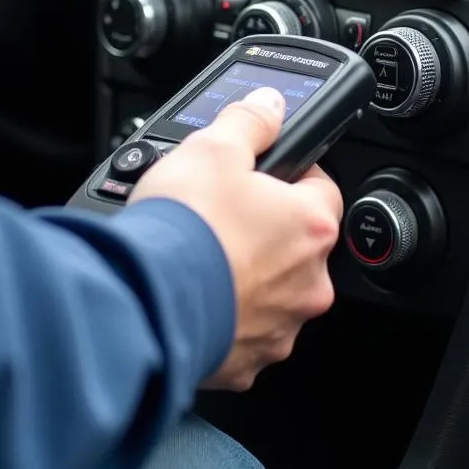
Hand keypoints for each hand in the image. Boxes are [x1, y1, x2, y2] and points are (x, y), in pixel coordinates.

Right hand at [128, 87, 342, 390]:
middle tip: (222, 215)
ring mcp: (279, 327)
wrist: (146, 300)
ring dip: (244, 275)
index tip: (263, 173)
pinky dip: (223, 316)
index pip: (322, 187)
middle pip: (295, 243)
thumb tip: (268, 106)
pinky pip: (242, 332)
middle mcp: (308, 282)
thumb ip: (249, 122)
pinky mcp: (246, 362)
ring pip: (271, 291)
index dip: (291, 174)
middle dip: (264, 229)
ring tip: (202, 257)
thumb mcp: (214, 147)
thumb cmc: (186, 227)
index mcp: (311, 225)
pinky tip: (194, 295)